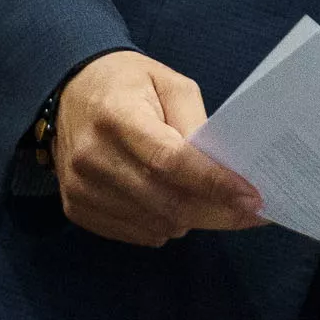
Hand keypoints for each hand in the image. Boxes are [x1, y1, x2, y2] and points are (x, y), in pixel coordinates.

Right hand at [51, 50, 264, 247]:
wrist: (67, 92)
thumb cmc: (128, 84)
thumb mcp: (170, 84)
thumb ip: (196, 123)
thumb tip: (223, 170)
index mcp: (117, 116)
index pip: (170, 161)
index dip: (214, 183)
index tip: (252, 198)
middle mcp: (93, 156)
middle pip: (167, 203)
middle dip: (216, 212)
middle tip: (246, 210)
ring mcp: (81, 187)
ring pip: (155, 225)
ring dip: (190, 220)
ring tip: (203, 200)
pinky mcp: (76, 207)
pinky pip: (135, 234)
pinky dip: (162, 226)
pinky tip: (168, 203)